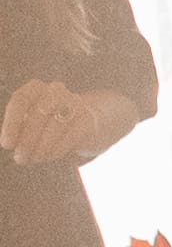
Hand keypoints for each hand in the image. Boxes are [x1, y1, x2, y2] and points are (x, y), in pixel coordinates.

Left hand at [2, 76, 133, 165]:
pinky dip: (58, 148)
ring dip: (42, 146)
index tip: (7, 145)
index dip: (12, 123)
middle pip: (38, 113)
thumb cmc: (49, 125)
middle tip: (20, 158)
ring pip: (56, 124)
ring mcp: (74, 103)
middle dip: (27, 139)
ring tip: (35, 159)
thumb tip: (10, 144)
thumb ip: (19, 131)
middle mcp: (55, 90)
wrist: (88, 124)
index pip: (21, 100)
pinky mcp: (88, 119)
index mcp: (36, 88)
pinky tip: (50, 156)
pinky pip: (71, 135)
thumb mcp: (30, 124)